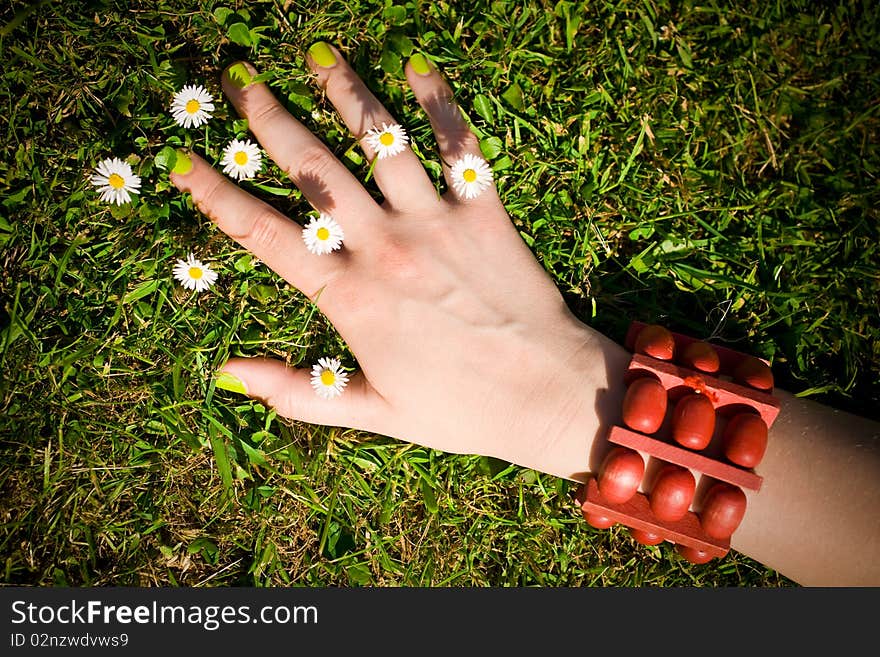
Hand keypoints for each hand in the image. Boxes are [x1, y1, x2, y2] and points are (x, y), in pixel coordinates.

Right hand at [171, 44, 626, 479]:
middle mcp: (386, 249)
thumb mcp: (370, 412)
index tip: (182, 161)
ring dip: (345, 93)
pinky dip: (440, 104)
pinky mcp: (486, 213)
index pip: (264, 235)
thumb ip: (295, 393)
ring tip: (318, 55)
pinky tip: (417, 66)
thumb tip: (225, 375)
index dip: (216, 195)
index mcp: (349, 298)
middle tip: (240, 81)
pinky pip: (459, 147)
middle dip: (270, 120)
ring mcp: (437, 225)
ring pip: (380, 143)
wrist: (547, 395)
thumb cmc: (459, 411)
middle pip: (314, 171)